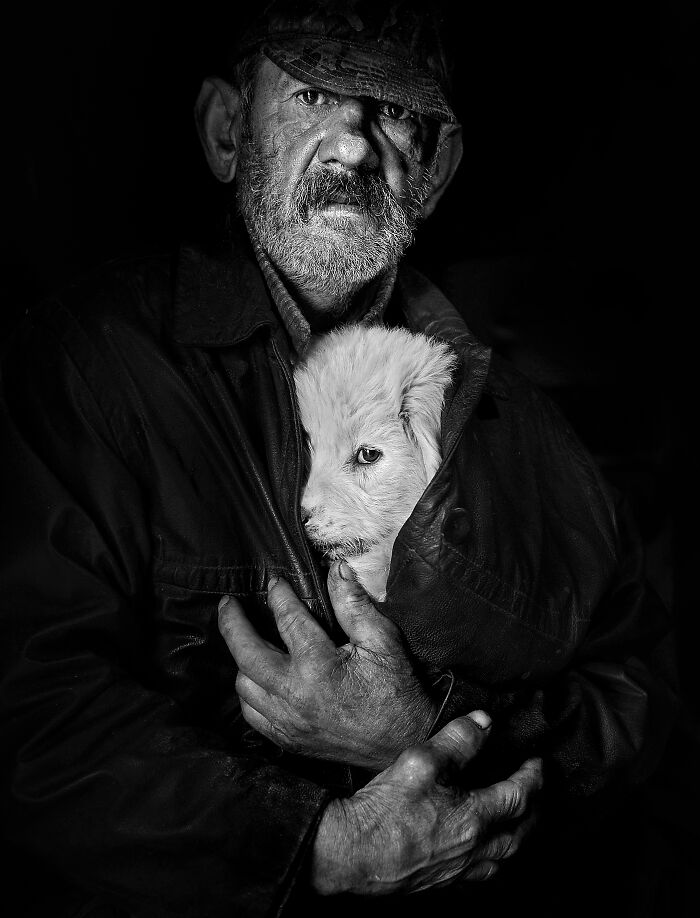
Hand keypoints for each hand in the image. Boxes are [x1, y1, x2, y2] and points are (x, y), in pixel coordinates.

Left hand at [217, 560, 436, 768]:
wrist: (405, 743)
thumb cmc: (398, 690)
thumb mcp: (383, 640)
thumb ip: (354, 604)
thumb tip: (336, 569)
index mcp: (317, 667)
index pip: (287, 620)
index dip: (278, 596)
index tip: (273, 581)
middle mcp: (294, 695)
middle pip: (246, 652)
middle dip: (232, 624)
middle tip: (227, 604)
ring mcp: (288, 721)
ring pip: (244, 685)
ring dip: (240, 659)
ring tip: (245, 639)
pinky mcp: (289, 740)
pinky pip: (252, 715)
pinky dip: (248, 694)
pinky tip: (256, 679)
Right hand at [311, 712, 542, 895]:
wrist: (353, 854)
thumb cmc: (386, 808)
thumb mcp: (423, 761)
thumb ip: (458, 740)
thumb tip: (486, 721)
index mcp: (476, 818)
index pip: (520, 796)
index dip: (533, 777)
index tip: (539, 762)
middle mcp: (476, 849)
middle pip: (521, 832)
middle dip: (535, 810)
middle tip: (538, 791)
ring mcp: (460, 870)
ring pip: (505, 856)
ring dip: (519, 835)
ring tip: (520, 820)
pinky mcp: (442, 882)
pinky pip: (484, 871)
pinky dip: (496, 856)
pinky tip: (485, 849)